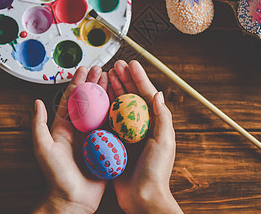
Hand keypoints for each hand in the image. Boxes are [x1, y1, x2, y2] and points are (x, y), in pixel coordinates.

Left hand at [32, 66, 107, 213]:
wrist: (72, 200)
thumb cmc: (55, 176)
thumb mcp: (43, 148)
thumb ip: (39, 125)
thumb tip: (37, 102)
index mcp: (64, 127)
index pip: (72, 99)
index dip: (78, 82)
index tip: (85, 68)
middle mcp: (79, 129)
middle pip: (89, 100)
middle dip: (95, 83)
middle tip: (103, 69)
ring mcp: (93, 137)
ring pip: (102, 110)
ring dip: (107, 94)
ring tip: (113, 79)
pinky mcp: (105, 146)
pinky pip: (113, 126)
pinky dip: (118, 112)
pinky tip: (124, 102)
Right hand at [109, 60, 181, 213]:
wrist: (142, 197)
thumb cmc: (156, 171)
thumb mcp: (164, 141)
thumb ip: (162, 117)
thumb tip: (158, 92)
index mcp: (154, 123)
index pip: (146, 95)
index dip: (139, 78)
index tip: (131, 63)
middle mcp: (140, 126)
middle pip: (131, 97)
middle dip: (124, 80)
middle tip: (115, 65)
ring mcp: (126, 133)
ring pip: (118, 106)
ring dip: (112, 90)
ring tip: (105, 76)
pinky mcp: (114, 142)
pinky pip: (107, 121)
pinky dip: (102, 108)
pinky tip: (96, 99)